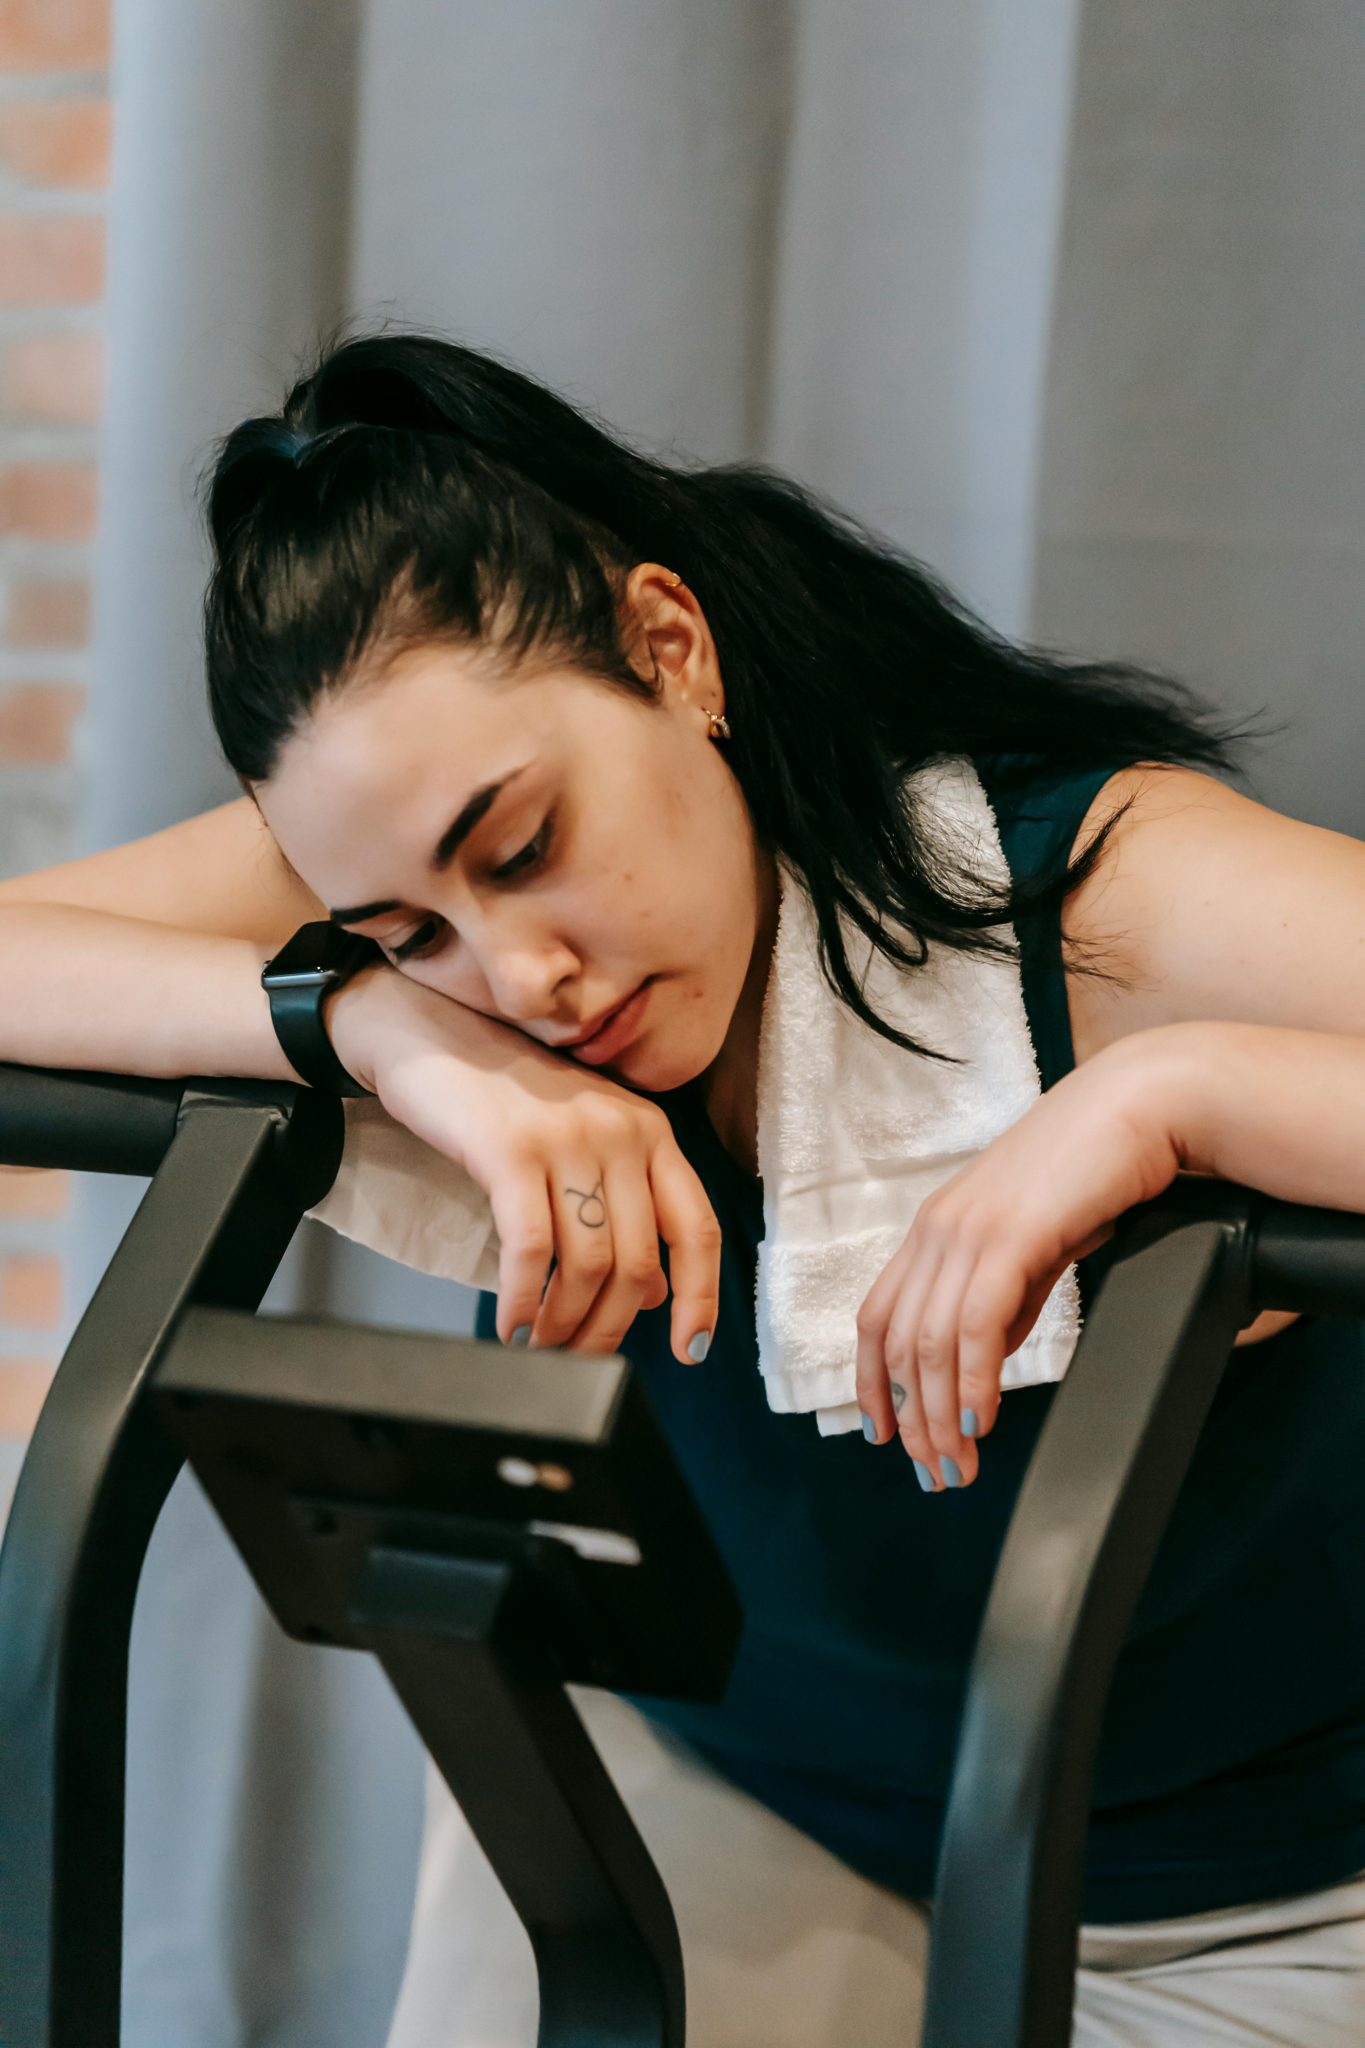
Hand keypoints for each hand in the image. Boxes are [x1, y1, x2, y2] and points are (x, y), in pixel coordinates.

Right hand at [329, 966, 721, 1362]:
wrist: (425, 1031)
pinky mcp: (511, 1150)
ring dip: (564, 1325)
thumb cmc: (502, 1096)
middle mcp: (621, 1131)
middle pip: (637, 1263)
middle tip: (578, 1360)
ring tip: (540, 1347)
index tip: (690, 1349)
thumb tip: (652, 1293)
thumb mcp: (580, 1141)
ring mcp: (568, 1138)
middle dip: (608, 1328)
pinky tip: (510, 1325)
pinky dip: (522, 1300)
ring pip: (588, 1265)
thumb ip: (623, 1206)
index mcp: (650, 1130)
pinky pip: (531, 1250)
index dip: (700, 1297)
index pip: (696, 1227)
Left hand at [854, 1038, 1181, 1488]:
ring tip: (961, 1463)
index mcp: (935, 1227)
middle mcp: (937, 1228)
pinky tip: (983, 1418)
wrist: (1140, 1107)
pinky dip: (974, 1380)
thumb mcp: (1033, 1239)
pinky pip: (975, 1324)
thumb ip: (1005, 1293)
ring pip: (930, 1342)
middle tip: (938, 1473)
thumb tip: (985, 1355)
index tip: (886, 1434)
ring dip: (943, 1414)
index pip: (877, 1316)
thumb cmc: (1093, 1169)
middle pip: (898, 1342)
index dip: (873, 1382)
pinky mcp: (1010, 1235)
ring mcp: (968, 1229)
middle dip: (914, 1418)